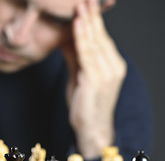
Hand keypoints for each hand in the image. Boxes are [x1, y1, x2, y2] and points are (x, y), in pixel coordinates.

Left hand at [61, 0, 126, 158]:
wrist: (91, 129)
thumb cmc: (85, 104)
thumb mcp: (79, 76)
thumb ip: (75, 57)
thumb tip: (65, 38)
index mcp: (112, 65)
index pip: (102, 38)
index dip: (93, 21)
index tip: (85, 4)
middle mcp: (113, 66)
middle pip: (100, 36)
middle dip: (91, 16)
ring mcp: (107, 73)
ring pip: (95, 42)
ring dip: (86, 22)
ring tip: (80, 5)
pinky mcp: (96, 79)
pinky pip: (87, 54)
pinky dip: (82, 38)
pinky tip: (77, 25)